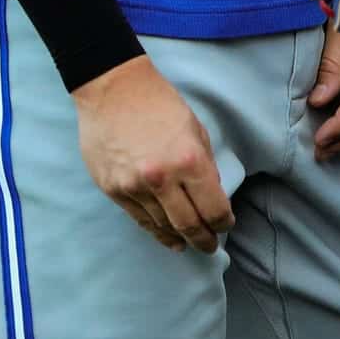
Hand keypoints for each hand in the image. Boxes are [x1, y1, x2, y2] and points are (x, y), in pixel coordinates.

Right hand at [71, 55, 233, 253]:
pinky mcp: (113, 190)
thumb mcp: (196, 130)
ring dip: (179, 238)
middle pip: (189, 224)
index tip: (226, 225)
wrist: (113, 91)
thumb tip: (211, 194)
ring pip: (162, 225)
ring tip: (189, 244)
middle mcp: (162, 179)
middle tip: (210, 247)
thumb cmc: (160, 104)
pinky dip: (155, 230)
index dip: (223, 222)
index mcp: (189, 160)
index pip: (213, 208)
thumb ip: (205, 165)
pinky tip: (166, 237)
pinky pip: (139, 218)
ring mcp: (134, 187)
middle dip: (204, 240)